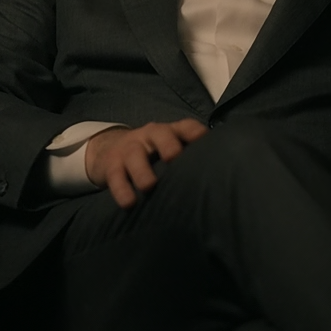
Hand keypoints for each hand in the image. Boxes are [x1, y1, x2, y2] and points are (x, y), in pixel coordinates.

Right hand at [85, 119, 209, 208]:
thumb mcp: (169, 150)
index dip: (194, 132)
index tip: (204, 140)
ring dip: (142, 170)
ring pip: (135, 155)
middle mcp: (150, 136)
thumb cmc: (153, 155)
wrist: (109, 150)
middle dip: (168, 144)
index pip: (185, 127)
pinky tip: (129, 203)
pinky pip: (116, 176)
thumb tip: (222, 179)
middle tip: (174, 157)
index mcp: (170, 133)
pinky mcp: (112, 165)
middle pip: (160, 135)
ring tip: (148, 186)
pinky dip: (122, 190)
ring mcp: (129, 149)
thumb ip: (190, 159)